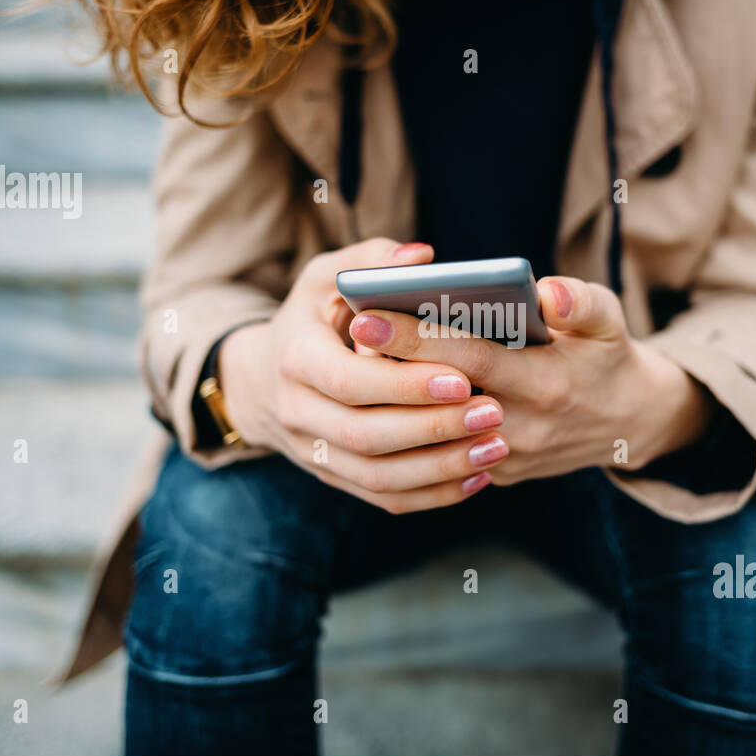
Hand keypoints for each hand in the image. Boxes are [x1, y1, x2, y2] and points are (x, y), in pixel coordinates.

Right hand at [218, 238, 511, 513]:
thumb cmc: (310, 320)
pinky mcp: (334, 478)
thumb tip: (421, 257)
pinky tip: (478, 477)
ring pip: (378, 477)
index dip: (406, 384)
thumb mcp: (325, 279)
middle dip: (434, 428)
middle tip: (493, 413)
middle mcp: (298, 413)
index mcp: (296, 359)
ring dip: (441, 468)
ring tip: (495, 448)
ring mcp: (314, 453)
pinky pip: (385, 498)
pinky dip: (434, 494)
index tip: (463, 378)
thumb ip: (371, 260)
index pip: (351, 381)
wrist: (260, 382)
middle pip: (367, 435)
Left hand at [348, 276, 713, 485]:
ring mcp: (507, 458)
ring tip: (353, 359)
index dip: (416, 338)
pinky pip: (443, 454)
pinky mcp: (496, 473)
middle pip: (440, 396)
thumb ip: (581, 302)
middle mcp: (523, 427)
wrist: (628, 424)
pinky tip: (379, 393)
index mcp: (547, 382)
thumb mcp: (609, 321)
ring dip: (393, 399)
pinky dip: (410, 426)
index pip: (469, 358)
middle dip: (389, 366)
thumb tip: (546, 293)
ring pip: (434, 432)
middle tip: (342, 332)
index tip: (368, 314)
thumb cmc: (606, 357)